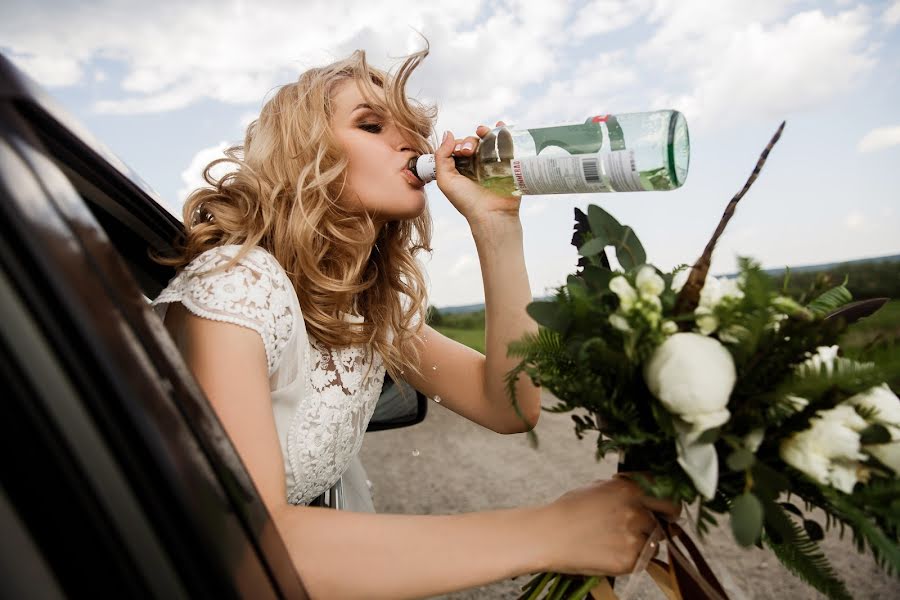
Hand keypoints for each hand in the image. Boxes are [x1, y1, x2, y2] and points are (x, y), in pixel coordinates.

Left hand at [434, 122, 520, 227]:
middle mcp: (477, 165)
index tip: (460, 152)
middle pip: (473, 143)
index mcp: (462, 168)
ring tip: (482, 131)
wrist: (491, 214)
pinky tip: (499, 125)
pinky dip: (503, 132)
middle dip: (470, 141)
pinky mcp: (508, 164)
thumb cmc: (466, 201)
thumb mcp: (446, 180)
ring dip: (484, 132)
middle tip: (469, 151)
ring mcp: (493, 164)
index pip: (459, 148)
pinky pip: (506, 144)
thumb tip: (448, 134)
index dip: (458, 145)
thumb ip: (441, 156)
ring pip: (488, 141)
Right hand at [539, 478, 679, 575]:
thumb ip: (626, 489)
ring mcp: (634, 536)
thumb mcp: (599, 488)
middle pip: (671, 514)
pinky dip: (633, 558)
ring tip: (618, 540)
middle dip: (668, 520)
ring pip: (655, 540)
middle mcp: (636, 510)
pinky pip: (643, 559)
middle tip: (661, 526)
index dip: (669, 501)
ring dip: (645, 540)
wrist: (549, 535)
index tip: (668, 509)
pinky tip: (611, 552)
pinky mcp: (629, 560)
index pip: (667, 492)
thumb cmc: (569, 510)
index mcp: (629, 488)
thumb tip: (646, 494)